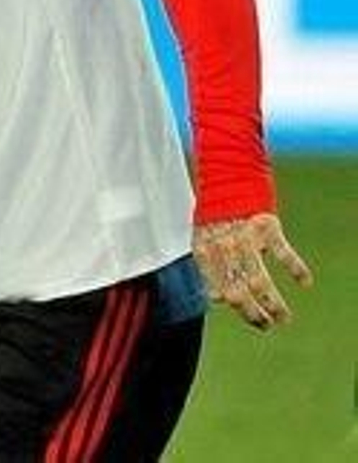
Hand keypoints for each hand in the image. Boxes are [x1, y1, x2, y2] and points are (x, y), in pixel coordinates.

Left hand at [193, 213, 312, 330]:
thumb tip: (216, 299)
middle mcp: (224, 251)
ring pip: (260, 282)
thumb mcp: (201, 240)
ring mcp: (246, 242)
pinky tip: (305, 282)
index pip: (216, 290)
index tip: (246, 314)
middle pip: (238, 293)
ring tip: (283, 318)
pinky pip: (283, 255)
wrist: (228, 181)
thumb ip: (208, 269)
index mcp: (205, 254)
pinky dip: (296, 269)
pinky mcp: (266, 230)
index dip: (232, 306)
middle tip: (266, 325)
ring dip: (273, 304)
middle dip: (253, 314)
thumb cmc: (215, 215)